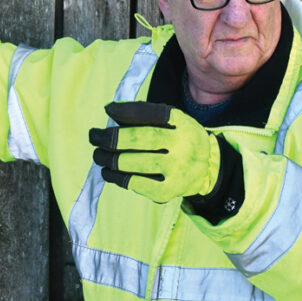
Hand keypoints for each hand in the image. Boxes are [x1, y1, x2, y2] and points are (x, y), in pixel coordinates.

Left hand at [88, 101, 220, 202]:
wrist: (207, 169)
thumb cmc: (179, 139)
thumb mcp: (173, 122)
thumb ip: (146, 115)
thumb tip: (111, 111)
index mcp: (184, 124)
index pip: (155, 114)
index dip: (129, 111)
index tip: (108, 109)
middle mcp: (184, 146)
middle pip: (141, 139)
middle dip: (111, 137)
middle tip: (94, 135)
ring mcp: (177, 170)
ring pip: (134, 163)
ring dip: (109, 158)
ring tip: (98, 154)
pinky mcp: (168, 191)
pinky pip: (135, 184)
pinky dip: (116, 177)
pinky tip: (108, 171)